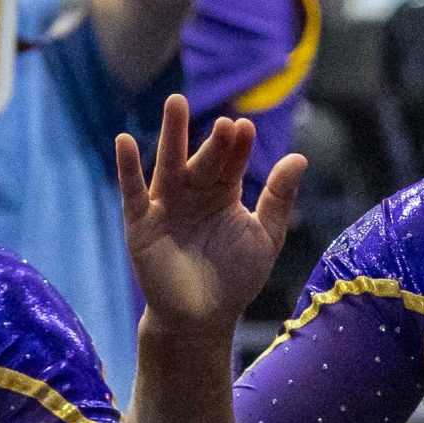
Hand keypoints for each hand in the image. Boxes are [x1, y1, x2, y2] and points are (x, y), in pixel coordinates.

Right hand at [114, 95, 306, 333]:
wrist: (201, 320)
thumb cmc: (235, 278)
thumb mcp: (265, 237)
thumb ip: (279, 198)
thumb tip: (300, 157)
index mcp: (223, 193)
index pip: (231, 162)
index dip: (238, 147)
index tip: (245, 128)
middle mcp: (193, 193)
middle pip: (202, 159)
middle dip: (213, 142)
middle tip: (225, 123)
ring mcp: (166, 205)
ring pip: (169, 164)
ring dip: (171, 134)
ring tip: (176, 102)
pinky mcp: (141, 223)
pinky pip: (134, 192)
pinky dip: (127, 168)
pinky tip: (123, 141)